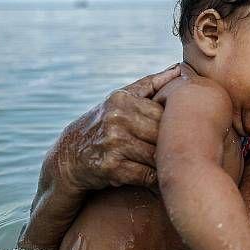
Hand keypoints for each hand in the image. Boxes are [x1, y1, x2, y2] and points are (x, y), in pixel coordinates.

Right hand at [54, 64, 180, 191]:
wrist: (68, 158)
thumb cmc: (103, 126)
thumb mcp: (120, 100)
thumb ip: (151, 84)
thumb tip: (180, 69)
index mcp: (122, 99)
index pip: (164, 112)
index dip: (176, 125)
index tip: (182, 134)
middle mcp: (117, 118)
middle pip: (162, 133)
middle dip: (172, 145)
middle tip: (182, 154)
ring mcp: (113, 142)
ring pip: (157, 155)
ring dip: (166, 164)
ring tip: (173, 167)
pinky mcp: (111, 167)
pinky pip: (147, 175)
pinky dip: (156, 180)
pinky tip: (159, 179)